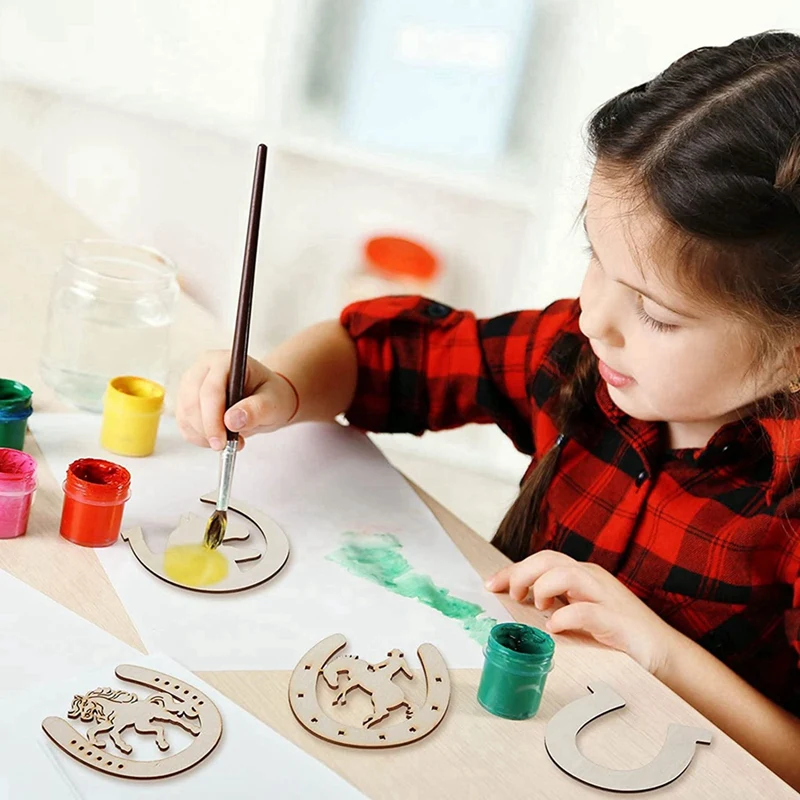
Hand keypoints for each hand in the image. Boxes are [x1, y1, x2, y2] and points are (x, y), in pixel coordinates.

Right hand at [176, 350, 297, 449]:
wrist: (265, 399)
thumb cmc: (270, 395)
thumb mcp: (273, 402)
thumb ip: (256, 409)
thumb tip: (232, 420)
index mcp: (225, 361)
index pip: (211, 390)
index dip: (213, 419)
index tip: (223, 441)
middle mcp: (203, 369)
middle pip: (192, 403)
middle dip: (208, 430)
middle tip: (228, 446)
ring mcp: (190, 384)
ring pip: (185, 415)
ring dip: (204, 436)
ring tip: (230, 440)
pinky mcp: (185, 401)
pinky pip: (184, 425)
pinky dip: (199, 438)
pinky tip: (218, 437)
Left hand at [485, 550, 674, 673]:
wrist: (666, 655)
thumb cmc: (618, 635)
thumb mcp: (581, 613)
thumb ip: (556, 604)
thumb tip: (520, 604)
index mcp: (582, 576)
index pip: (542, 560)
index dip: (513, 570)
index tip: (491, 585)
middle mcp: (593, 579)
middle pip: (550, 559)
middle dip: (522, 573)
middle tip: (510, 595)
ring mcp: (607, 597)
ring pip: (567, 574)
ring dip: (543, 587)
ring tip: (537, 607)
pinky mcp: (618, 621)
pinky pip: (588, 610)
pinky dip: (566, 616)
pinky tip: (555, 627)